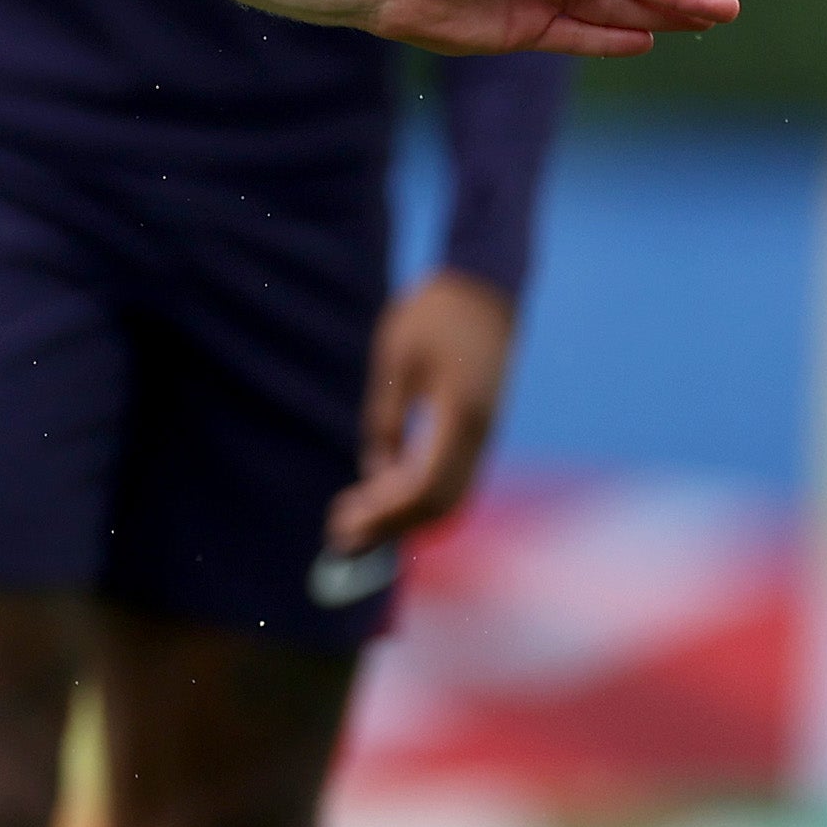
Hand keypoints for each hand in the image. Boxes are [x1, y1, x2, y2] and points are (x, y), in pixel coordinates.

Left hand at [329, 268, 516, 555]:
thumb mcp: (395, 362)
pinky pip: (452, 479)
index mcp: (461, 415)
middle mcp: (480, 433)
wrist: (484, 289)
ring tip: (355, 522)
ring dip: (405, 517)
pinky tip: (379, 495)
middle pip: (441, 504)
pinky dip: (417, 497)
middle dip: (392, 527)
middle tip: (342, 537)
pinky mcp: (478, 430)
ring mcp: (484, 434)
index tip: (345, 524)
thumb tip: (375, 472)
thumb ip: (385, 420)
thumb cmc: (434, 316)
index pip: (425, 487)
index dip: (385, 514)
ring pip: (450, 498)